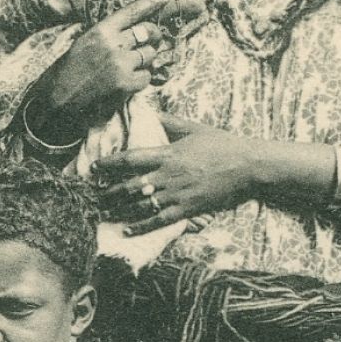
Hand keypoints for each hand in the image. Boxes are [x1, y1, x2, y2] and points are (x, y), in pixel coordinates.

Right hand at [42, 0, 172, 127]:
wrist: (56, 101)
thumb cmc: (68, 73)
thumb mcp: (84, 44)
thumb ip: (108, 36)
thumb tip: (133, 32)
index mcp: (100, 31)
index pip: (132, 12)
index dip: (151, 2)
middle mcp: (113, 44)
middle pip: (148, 31)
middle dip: (154, 36)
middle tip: (152, 43)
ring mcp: (121, 64)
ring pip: (150, 55)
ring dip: (146, 61)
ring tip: (132, 67)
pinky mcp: (125, 84)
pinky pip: (146, 77)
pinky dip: (141, 80)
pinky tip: (128, 83)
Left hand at [94, 117, 264, 232]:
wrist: (248, 166)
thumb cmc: (222, 145)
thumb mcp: (194, 128)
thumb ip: (169, 121)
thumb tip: (149, 111)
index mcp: (168, 154)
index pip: (131, 159)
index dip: (110, 163)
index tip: (96, 167)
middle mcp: (168, 176)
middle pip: (130, 186)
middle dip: (109, 192)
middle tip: (92, 196)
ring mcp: (177, 195)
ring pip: (141, 206)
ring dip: (119, 211)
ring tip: (103, 214)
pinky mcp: (188, 210)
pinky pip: (159, 220)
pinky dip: (141, 227)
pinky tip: (126, 230)